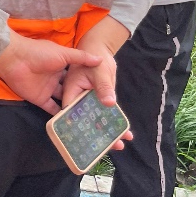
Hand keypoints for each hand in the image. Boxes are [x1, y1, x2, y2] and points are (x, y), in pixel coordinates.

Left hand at [0, 32, 102, 114]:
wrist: (14, 58)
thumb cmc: (39, 52)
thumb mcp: (63, 53)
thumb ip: (81, 58)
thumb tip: (100, 59)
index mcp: (61, 66)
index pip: (77, 77)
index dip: (88, 84)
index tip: (104, 94)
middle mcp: (56, 79)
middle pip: (72, 91)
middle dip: (83, 99)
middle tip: (99, 111)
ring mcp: (48, 90)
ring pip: (63, 101)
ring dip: (73, 109)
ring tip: (90, 119)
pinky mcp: (40, 99)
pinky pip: (52, 109)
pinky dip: (60, 115)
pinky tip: (73, 123)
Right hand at [60, 17, 131, 148]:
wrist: (102, 50)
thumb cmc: (96, 56)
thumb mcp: (100, 71)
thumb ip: (104, 86)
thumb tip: (110, 103)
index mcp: (72, 91)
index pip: (70, 111)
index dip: (76, 127)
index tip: (87, 140)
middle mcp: (78, 98)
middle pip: (84, 120)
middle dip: (97, 134)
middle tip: (112, 146)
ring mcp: (89, 100)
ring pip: (95, 119)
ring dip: (107, 131)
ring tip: (122, 143)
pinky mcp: (99, 100)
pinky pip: (104, 114)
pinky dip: (113, 123)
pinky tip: (125, 133)